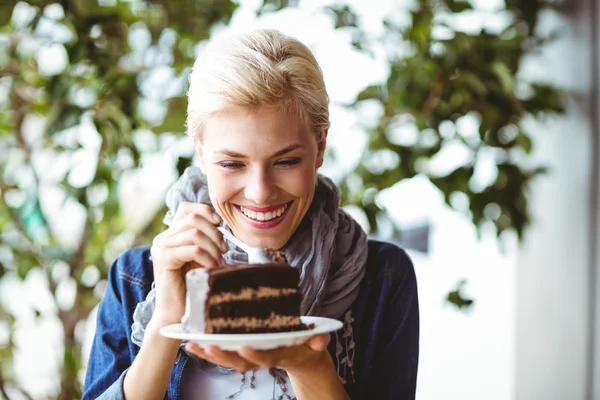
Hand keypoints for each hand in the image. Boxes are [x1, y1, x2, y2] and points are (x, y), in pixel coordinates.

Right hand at [150, 202, 227, 325]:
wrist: (176, 313)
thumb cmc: (191, 286)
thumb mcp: (200, 257)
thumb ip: (204, 240)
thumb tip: (220, 224)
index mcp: (171, 235)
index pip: (186, 208)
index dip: (205, 211)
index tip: (220, 224)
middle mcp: (163, 238)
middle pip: (193, 218)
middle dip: (215, 233)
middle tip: (224, 250)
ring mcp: (161, 248)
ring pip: (195, 233)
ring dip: (213, 248)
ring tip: (218, 263)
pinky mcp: (164, 260)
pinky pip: (193, 249)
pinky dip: (207, 258)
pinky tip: (211, 269)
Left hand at [184, 334, 330, 373]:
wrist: (302, 357)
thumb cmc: (306, 345)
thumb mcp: (317, 342)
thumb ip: (318, 340)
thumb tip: (319, 340)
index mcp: (280, 353)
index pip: (267, 357)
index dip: (256, 354)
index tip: (244, 348)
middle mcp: (263, 357)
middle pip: (241, 362)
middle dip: (224, 356)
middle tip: (209, 347)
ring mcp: (251, 357)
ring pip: (229, 360)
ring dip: (210, 354)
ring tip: (193, 345)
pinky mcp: (242, 353)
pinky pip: (223, 354)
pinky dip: (207, 350)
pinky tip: (191, 343)